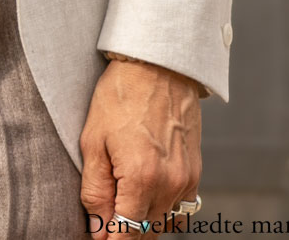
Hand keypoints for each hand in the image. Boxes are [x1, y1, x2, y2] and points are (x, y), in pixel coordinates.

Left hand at [79, 58, 201, 232]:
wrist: (159, 65)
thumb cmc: (120, 95)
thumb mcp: (93, 140)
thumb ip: (95, 191)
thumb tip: (97, 231)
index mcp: (140, 178)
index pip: (126, 236)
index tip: (97, 235)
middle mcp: (169, 185)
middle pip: (145, 235)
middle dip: (123, 232)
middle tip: (104, 213)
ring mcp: (186, 181)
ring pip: (163, 225)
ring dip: (142, 222)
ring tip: (122, 200)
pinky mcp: (195, 174)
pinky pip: (180, 210)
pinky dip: (162, 210)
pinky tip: (145, 192)